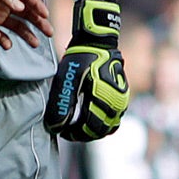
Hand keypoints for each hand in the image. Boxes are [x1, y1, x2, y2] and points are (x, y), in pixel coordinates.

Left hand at [0, 0, 53, 49]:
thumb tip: (22, 7)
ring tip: (36, 43)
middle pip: (26, 13)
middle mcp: (2, 4)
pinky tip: (8, 44)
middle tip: (49, 32)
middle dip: (39, 22)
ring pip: (16, 26)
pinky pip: (0, 36)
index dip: (37, 4)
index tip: (45, 15)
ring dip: (27, 34)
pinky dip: (6, 41)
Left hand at [44, 0, 128, 140]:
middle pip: (100, 131)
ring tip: (77, 127)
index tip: (61, 131)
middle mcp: (116, 101)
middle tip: (67, 131)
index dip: (74, 133)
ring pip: (109, 127)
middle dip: (82, 134)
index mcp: (102, 96)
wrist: (97, 43)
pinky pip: (115, 119)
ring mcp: (122, 100)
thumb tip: (56, 127)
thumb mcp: (66, 79)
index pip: (89, 127)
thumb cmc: (79, 59)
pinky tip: (89, 119)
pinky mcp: (123, 98)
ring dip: (93, 131)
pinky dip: (103, 123)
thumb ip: (62, 104)